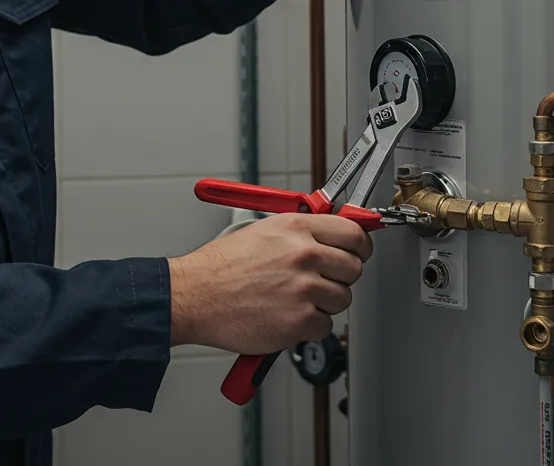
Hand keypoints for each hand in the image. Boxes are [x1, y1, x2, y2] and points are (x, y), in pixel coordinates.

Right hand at [168, 213, 372, 354]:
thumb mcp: (263, 232)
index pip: (353, 234)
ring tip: (292, 299)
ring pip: (341, 299)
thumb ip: (301, 232)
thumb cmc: (221, 267)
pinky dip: (308, 327)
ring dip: (322, 303)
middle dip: (340, 277)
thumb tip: (332, 237)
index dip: (360, 246)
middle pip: (354, 268)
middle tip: (319, 281)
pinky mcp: (299, 320)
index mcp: (296, 228)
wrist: (194, 296)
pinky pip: (324, 326)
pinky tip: (284, 316)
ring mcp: (303, 288)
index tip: (357, 253)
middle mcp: (303, 254)